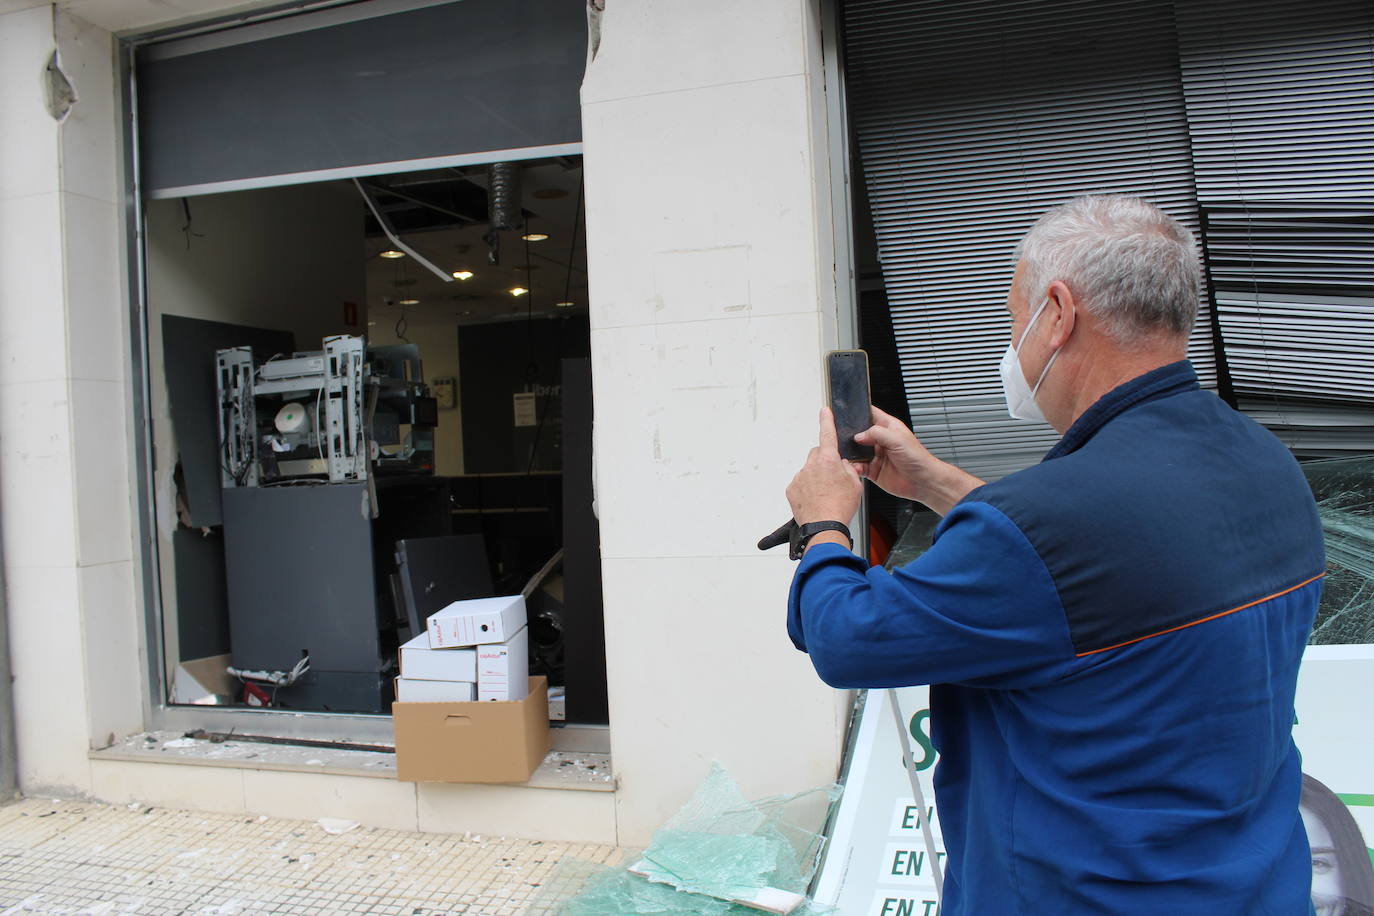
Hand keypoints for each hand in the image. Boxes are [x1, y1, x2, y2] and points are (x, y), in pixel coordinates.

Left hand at [786, 408, 863, 524]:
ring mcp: (800, 477)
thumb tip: (843, 465)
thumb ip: (849, 469)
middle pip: (818, 454)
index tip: (824, 411)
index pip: (827, 434)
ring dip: (816, 477)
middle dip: (825, 460)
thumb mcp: (856, 485)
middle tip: (834, 478)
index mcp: (829, 460)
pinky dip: (807, 488)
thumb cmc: (841, 507)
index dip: (827, 420)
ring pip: (809, 470)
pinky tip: (816, 499)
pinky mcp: (792, 489)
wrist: (824, 527)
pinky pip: (801, 483)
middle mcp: (812, 466)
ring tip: (826, 494)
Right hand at [854, 406, 983, 515]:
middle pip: (859, 433)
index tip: (846, 413)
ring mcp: (876, 455)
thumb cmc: (918, 458)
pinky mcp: (873, 470)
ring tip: (848, 454)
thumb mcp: (897, 439)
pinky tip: (856, 467)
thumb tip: (858, 435)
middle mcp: (881, 440)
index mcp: (888, 427)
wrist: (923, 481)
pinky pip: (858, 467)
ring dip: (851, 453)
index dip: (859, 412)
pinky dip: (854, 467)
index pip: (870, 414)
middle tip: (843, 438)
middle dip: (850, 435)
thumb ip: (876, 433)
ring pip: (856, 451)